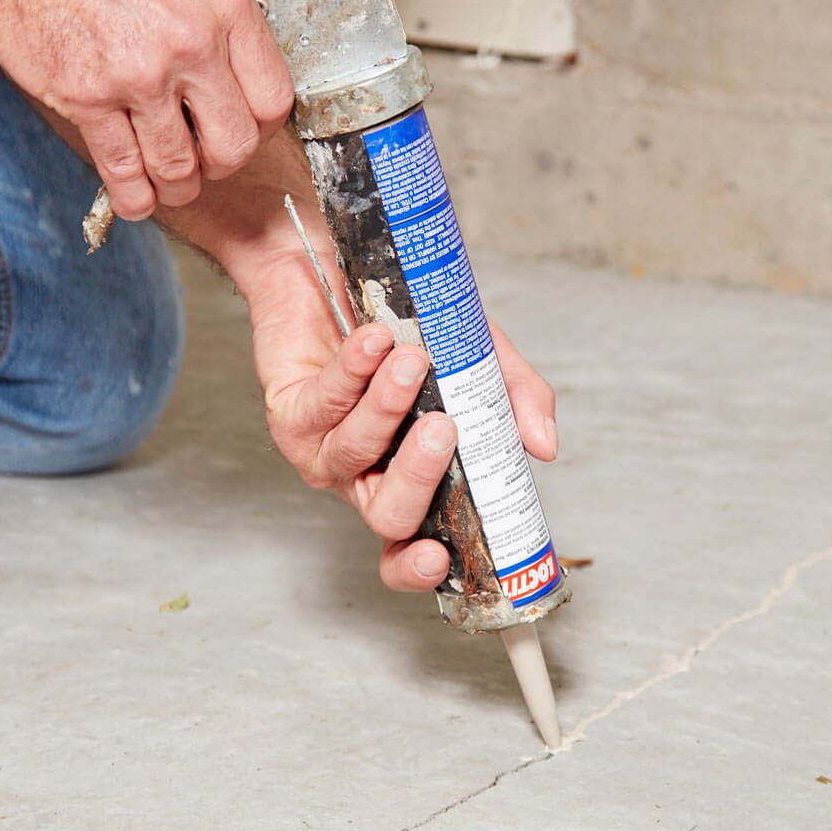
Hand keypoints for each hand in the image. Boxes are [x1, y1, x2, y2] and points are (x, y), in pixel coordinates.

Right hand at [0, 0, 293, 217]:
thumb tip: (237, 37)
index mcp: (221, 2)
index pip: (273, 97)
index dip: (262, 126)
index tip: (248, 129)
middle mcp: (188, 43)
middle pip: (234, 144)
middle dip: (222, 164)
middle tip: (209, 161)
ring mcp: (138, 75)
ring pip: (179, 167)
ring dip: (177, 186)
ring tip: (170, 182)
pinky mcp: (88, 99)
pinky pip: (124, 170)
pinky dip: (134, 195)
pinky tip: (136, 194)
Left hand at [250, 253, 558, 591]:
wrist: (338, 261)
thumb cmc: (407, 322)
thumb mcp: (476, 357)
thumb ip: (512, 400)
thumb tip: (544, 448)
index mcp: (407, 478)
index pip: (408, 550)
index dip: (418, 569)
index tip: (440, 557)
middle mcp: (362, 475)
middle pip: (387, 514)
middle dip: (418, 474)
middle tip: (443, 425)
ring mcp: (320, 447)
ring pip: (355, 450)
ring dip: (387, 404)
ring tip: (412, 357)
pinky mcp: (287, 411)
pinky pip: (323, 404)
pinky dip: (353, 370)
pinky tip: (374, 340)